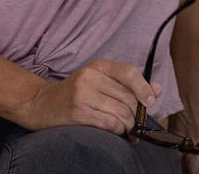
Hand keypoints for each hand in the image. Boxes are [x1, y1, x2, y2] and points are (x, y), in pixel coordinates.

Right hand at [22, 58, 161, 133]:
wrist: (41, 104)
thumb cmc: (74, 94)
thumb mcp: (100, 82)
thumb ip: (128, 85)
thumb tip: (156, 90)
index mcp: (99, 66)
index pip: (129, 73)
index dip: (144, 88)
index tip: (150, 102)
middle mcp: (91, 76)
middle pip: (128, 97)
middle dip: (136, 114)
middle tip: (136, 124)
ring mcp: (83, 94)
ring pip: (121, 112)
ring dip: (128, 126)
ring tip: (127, 131)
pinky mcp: (78, 111)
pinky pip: (109, 124)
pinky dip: (118, 131)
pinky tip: (117, 133)